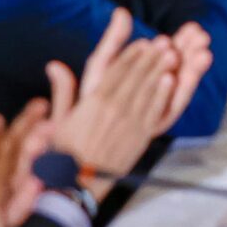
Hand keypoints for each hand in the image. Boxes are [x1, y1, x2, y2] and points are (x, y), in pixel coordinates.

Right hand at [44, 11, 179, 180]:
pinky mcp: (141, 137)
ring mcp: (129, 122)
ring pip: (148, 91)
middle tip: (163, 43)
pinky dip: (163, 95)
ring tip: (171, 55)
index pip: (116, 71)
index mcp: (93, 101)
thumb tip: (54, 65)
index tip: (142, 42)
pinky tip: (171, 81)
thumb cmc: (65, 152)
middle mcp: (114, 108)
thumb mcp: (58, 119)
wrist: (78, 183)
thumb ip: (62, 90)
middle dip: (150, 58)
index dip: (131, 55)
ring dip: (160, 71)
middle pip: (136, 77)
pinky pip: (154, 111)